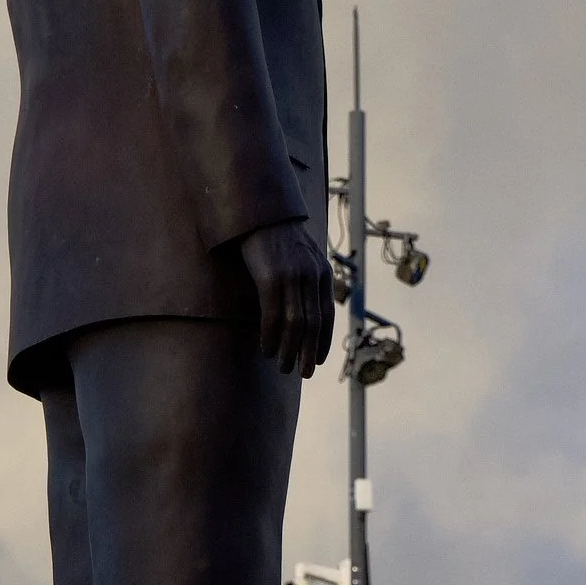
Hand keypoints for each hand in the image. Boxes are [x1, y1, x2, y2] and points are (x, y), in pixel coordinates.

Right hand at [237, 218, 334, 377]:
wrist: (258, 210)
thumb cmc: (275, 236)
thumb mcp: (300, 256)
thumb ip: (305, 279)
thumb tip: (303, 309)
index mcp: (321, 272)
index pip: (327, 314)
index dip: (323, 341)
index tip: (316, 361)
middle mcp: (311, 274)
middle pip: (313, 323)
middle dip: (307, 352)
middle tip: (302, 374)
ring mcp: (292, 274)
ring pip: (294, 323)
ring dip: (288, 349)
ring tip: (281, 366)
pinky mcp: (271, 275)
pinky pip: (273, 313)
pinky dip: (271, 335)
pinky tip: (266, 348)